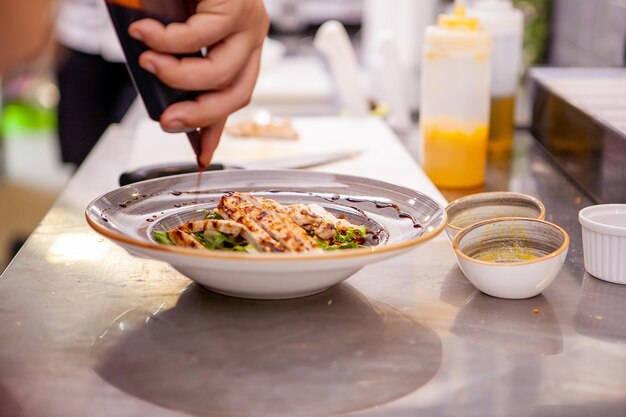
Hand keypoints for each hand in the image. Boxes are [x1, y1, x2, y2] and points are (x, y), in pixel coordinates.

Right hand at [128, 0, 268, 165]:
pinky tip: (143, 33)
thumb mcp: (177, 38)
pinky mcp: (238, 4)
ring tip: (145, 60)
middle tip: (165, 120)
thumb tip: (171, 107)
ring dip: (175, 74)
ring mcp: (249, 22)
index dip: (216, 128)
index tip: (201, 154)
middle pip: (235, 94)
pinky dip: (166, 41)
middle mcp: (250, 39)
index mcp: (240, 50)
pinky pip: (200, 38)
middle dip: (197, 115)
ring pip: (218, 72)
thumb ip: (180, 69)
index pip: (234, 98)